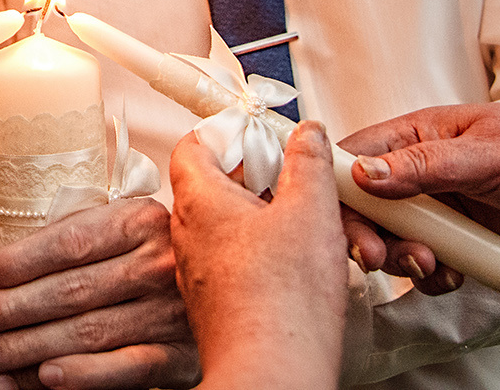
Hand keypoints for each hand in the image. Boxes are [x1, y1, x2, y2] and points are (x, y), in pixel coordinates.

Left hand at [0, 194, 195, 389]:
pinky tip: (45, 377)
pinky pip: (127, 369)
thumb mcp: (98, 217)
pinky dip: (85, 375)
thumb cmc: (126, 251)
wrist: (207, 288)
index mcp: (139, 218)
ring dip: (30, 346)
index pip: (71, 241)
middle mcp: (161, 263)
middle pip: (74, 289)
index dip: (20, 260)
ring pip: (90, 332)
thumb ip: (36, 199)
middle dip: (12, 308)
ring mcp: (173, 312)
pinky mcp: (180, 356)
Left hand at [168, 123, 346, 389]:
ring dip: (267, 221)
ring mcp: (197, 273)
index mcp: (199, 201)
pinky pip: (236, 264)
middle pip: (216, 186)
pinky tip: (298, 268)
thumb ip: (309, 163)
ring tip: (308, 228)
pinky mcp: (215, 304)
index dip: (229, 133)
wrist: (273, 372)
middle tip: (295, 183)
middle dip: (259, 180)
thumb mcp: (311, 210)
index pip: (193, 145)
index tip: (263, 137)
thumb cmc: (281, 302)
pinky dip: (265, 257)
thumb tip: (307, 135)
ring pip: (230, 228)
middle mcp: (187, 236)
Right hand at [336, 103, 499, 270]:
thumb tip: (363, 174)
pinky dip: (435, 277)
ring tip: (431, 265)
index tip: (333, 217)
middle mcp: (423, 174)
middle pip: (368, 207)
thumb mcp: (488, 152)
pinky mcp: (469, 242)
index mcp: (418, 136)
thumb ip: (424, 166)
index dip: (334, 187)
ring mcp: (446, 210)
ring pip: (398, 241)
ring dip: (404, 259)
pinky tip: (456, 275)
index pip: (354, 157)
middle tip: (378, 256)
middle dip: (367, 234)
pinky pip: (434, 265)